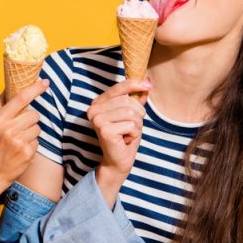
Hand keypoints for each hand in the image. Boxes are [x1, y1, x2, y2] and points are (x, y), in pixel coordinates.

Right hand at [0, 79, 48, 196]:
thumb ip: (2, 107)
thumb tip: (8, 88)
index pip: (21, 98)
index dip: (35, 88)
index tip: (45, 82)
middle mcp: (9, 129)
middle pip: (34, 115)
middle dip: (31, 121)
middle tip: (20, 129)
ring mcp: (19, 142)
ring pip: (38, 128)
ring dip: (32, 133)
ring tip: (19, 141)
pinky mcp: (27, 153)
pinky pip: (38, 142)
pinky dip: (32, 145)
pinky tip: (21, 151)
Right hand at [86, 78, 150, 205]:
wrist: (118, 160)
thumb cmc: (125, 137)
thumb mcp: (132, 115)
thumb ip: (137, 99)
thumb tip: (147, 82)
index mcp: (98, 102)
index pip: (119, 88)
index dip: (135, 84)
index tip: (148, 84)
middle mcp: (94, 109)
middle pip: (128, 101)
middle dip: (138, 115)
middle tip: (130, 127)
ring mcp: (97, 119)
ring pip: (131, 113)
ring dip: (136, 125)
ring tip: (128, 133)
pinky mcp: (104, 130)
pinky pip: (131, 125)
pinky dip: (134, 134)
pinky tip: (125, 140)